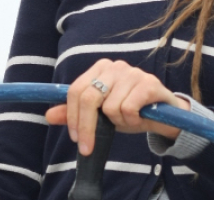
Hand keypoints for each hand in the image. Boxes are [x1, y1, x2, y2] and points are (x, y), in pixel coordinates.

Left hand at [45, 59, 190, 155]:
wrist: (164, 116)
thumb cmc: (129, 112)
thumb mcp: (100, 115)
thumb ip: (75, 114)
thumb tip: (48, 115)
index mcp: (100, 68)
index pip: (76, 91)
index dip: (72, 118)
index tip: (76, 139)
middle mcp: (114, 66)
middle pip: (89, 99)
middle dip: (87, 128)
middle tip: (89, 147)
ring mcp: (132, 72)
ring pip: (110, 108)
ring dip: (118, 122)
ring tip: (127, 119)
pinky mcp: (149, 83)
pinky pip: (128, 109)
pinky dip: (132, 120)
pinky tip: (139, 117)